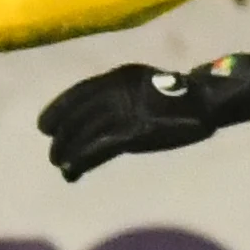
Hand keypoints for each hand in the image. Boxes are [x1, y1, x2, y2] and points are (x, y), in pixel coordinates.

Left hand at [36, 55, 249, 181]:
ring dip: (68, 151)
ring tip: (60, 164)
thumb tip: (98, 117)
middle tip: (54, 152)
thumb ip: (120, 97)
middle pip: (77, 115)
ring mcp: (124, 111)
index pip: (78, 92)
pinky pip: (97, 148)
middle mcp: (116, 90)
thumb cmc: (178, 96)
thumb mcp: (143, 86)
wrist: (205, 101)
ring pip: (83, 133)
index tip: (44, 126)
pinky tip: (72, 172)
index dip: (57, 110)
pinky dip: (81, 161)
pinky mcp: (132, 132)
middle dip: (61, 136)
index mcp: (117, 77)